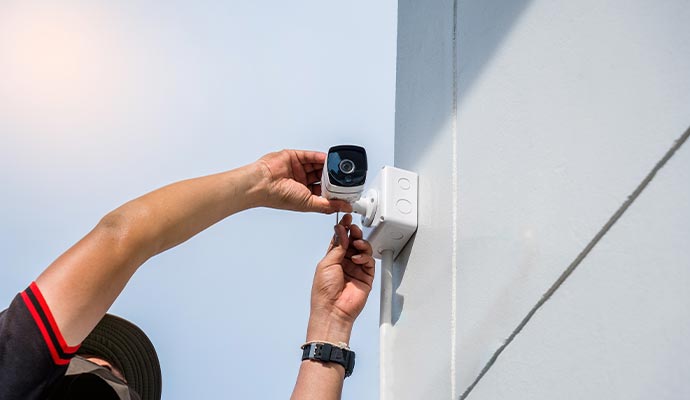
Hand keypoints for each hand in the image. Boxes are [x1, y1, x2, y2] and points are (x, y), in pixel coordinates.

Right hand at [255, 150, 351, 213]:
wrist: (263, 184)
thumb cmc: (279, 197)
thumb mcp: (309, 203)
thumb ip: (329, 205)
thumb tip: (345, 207)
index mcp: (305, 195)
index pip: (324, 191)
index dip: (335, 190)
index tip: (346, 189)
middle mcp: (302, 182)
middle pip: (322, 177)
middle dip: (333, 176)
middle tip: (344, 176)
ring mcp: (298, 169)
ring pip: (317, 165)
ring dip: (327, 165)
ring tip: (337, 166)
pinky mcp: (294, 157)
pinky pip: (310, 156)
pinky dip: (319, 157)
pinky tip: (327, 158)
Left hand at [307, 214, 375, 342]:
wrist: (332, 309)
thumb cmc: (324, 291)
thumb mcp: (327, 263)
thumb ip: (337, 246)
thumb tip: (341, 230)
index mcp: (333, 258)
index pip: (341, 239)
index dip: (344, 228)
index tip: (346, 218)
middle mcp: (345, 262)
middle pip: (353, 242)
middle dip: (354, 233)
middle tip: (353, 228)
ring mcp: (356, 269)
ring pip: (363, 250)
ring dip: (361, 243)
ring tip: (357, 243)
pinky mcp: (366, 277)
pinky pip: (369, 262)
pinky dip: (365, 256)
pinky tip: (358, 258)